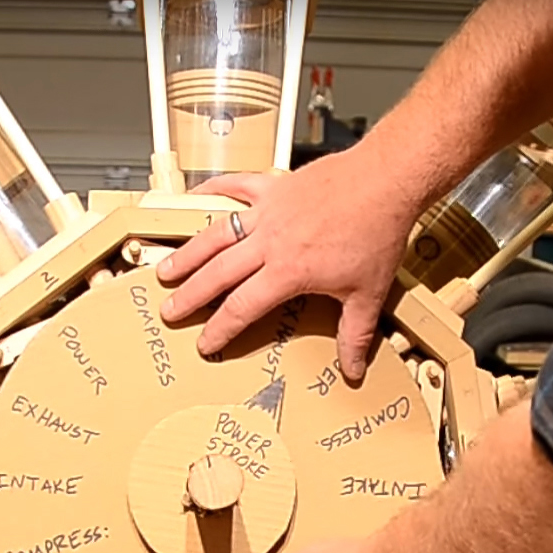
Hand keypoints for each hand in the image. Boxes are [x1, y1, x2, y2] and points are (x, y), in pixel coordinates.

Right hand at [157, 146, 428, 380]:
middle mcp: (270, 242)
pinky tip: (195, 197)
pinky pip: (235, 187)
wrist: (385, 181)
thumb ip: (354, 334)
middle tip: (170, 311)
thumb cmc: (377, 233)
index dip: (220, 329)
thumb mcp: (367, 293)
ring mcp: (268, 211)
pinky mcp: (274, 187)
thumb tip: (352, 370)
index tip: (206, 343)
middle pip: (218, 273)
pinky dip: (213, 191)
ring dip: (189, 253)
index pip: (243, 307)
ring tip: (167, 269)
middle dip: (191, 296)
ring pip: (216, 235)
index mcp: (288, 271)